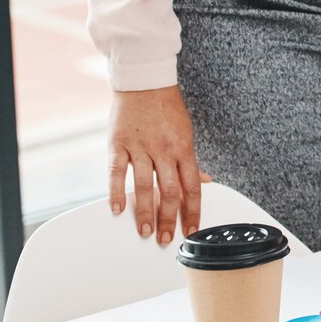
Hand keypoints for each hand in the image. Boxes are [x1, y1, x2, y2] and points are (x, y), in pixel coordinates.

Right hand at [106, 85, 207, 245]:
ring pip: (143, 186)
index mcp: (183, 149)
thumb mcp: (186, 133)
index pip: (192, 187)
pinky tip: (116, 209)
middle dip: (169, 219)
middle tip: (166, 239)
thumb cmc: (167, 109)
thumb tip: (205, 182)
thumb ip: (191, 161)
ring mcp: (140, 147)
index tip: (191, 231)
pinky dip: (115, 191)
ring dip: (144, 212)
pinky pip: (116, 171)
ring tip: (145, 231)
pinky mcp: (118, 144)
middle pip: (169, 191)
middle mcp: (163, 150)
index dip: (193, 212)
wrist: (144, 82)